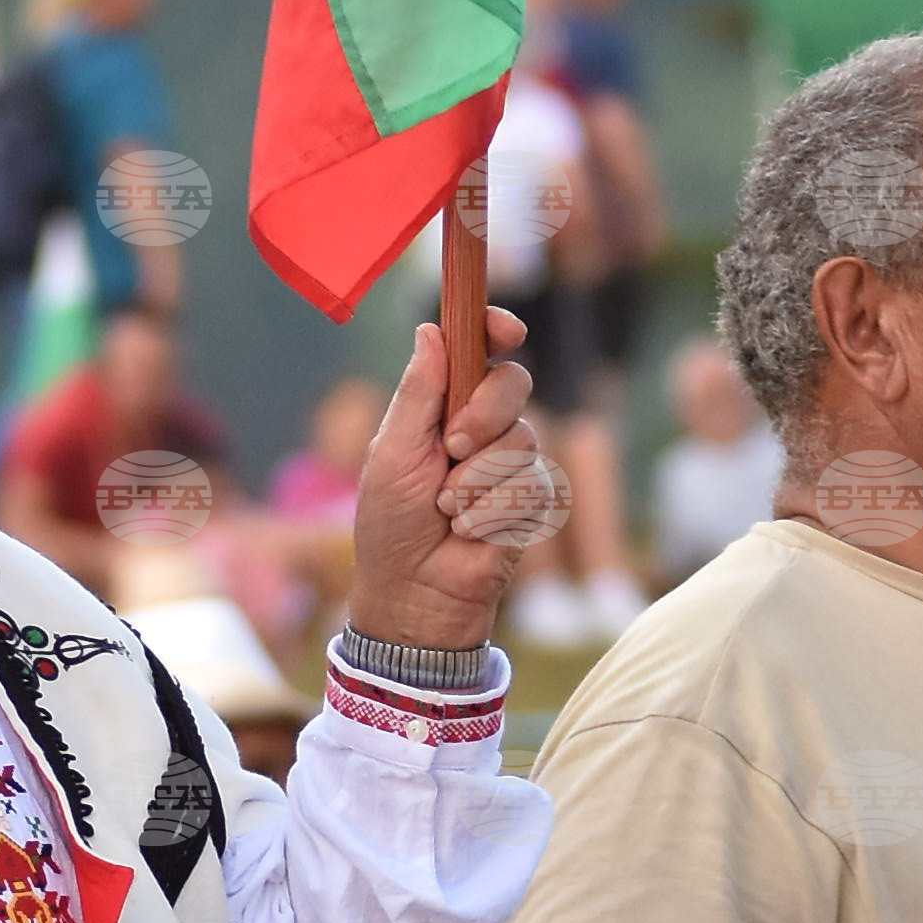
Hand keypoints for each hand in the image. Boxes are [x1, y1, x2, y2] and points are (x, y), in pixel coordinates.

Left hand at [342, 305, 544, 648]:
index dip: (496, 330)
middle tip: (452, 449)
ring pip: (524, 439)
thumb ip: (417, 392)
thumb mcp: (393, 451)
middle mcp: (483, 428)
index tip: (506, 330)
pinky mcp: (532, 503)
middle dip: (483, 416)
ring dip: (478, 480)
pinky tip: (469, 533)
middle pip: (513, 384)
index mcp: (444, 406)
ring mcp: (510, 465)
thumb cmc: (391, 525)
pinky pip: (531, 486)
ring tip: (449, 510)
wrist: (415, 593)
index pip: (480, 351)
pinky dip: (493, 512)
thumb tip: (429, 329)